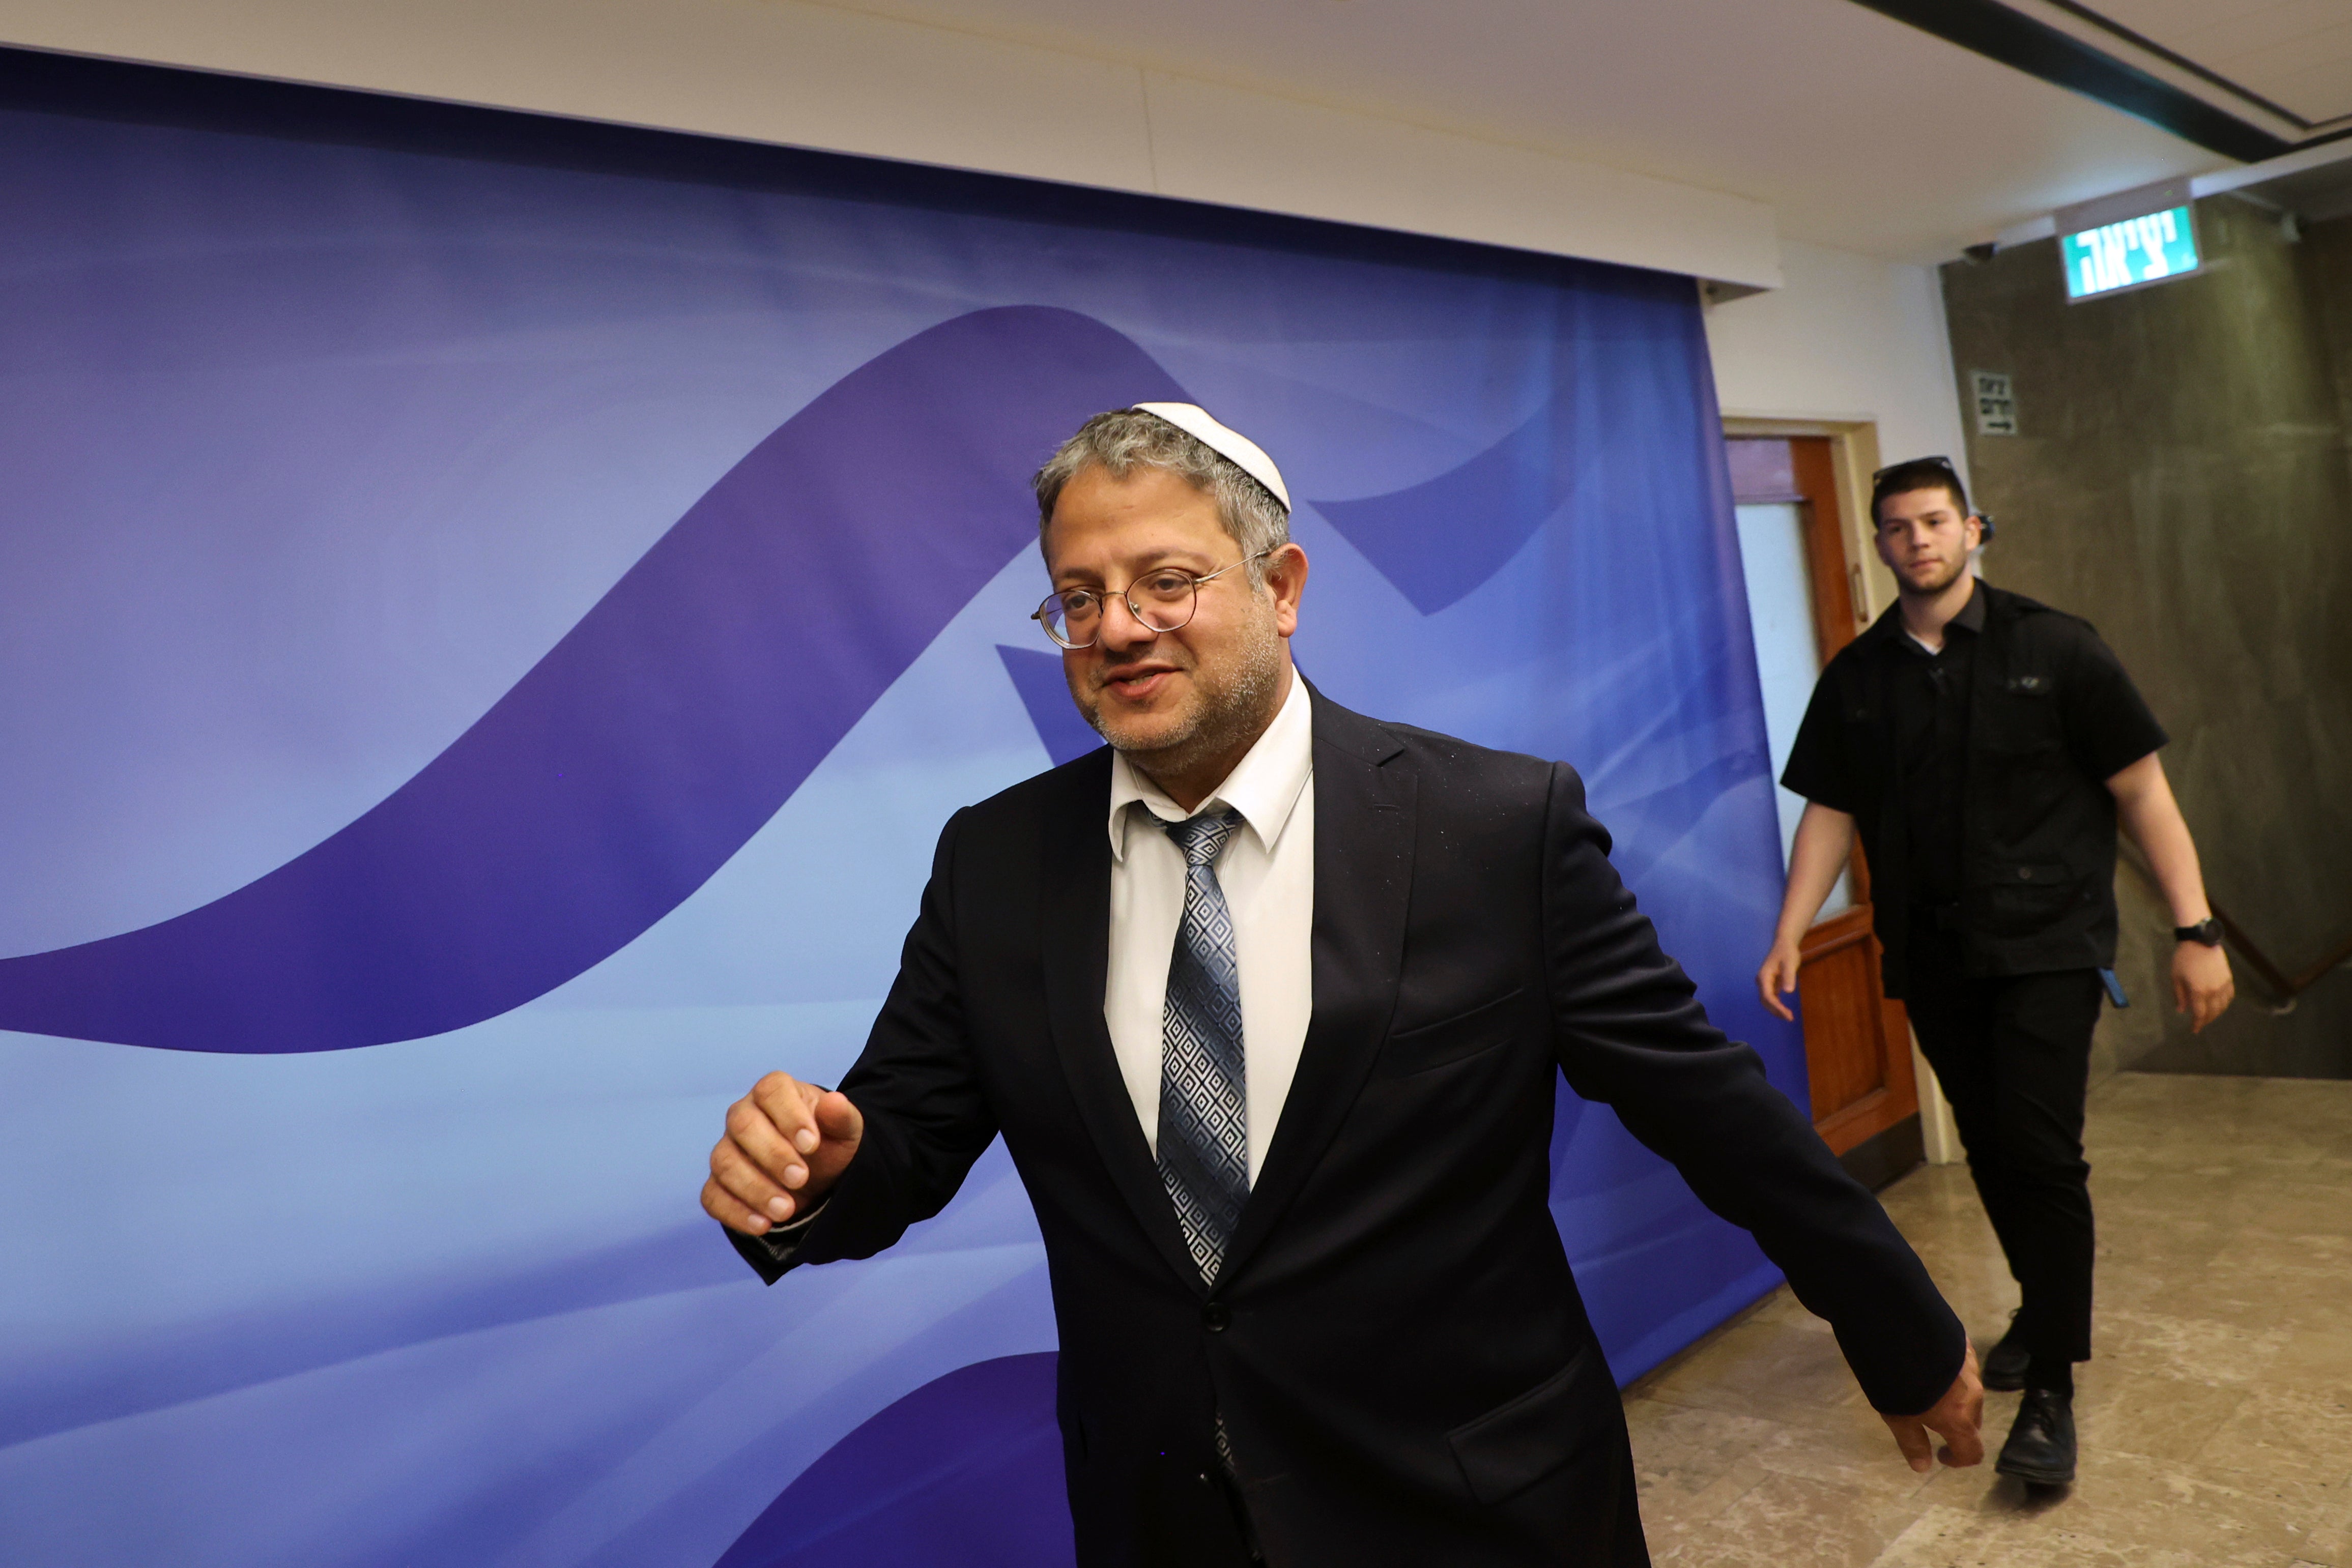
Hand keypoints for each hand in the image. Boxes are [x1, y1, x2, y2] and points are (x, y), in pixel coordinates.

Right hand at [701, 1072, 864, 1236]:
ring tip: (786, 1210)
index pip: (772, 1091)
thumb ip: (841, 1118)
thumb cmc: (826, 1145)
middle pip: (743, 1125)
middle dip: (773, 1155)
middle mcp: (743, 1116)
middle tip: (801, 1178)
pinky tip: (763, 1224)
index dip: (789, 1115)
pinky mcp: (718, 1183)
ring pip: (725, 1162)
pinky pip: (713, 1196)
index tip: (812, 1144)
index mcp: (775, 1093)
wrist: (816, 1176)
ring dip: (755, 1188)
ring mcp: (727, 1149)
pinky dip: (736, 1212)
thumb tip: (835, 1102)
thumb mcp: (844, 1133)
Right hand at [1756, 938, 1804, 1022]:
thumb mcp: (1790, 963)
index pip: (1768, 996)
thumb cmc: (1787, 952)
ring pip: (1766, 1000)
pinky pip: (1770, 997)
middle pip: (1765, 1001)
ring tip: (1788, 1016)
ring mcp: (1764, 983)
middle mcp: (1761, 981)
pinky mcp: (1769, 983)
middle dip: (1776, 1010)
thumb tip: (1788, 991)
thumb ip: (1788, 977)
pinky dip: (1776, 1004)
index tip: (1788, 1015)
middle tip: (1790, 1018)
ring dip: (1776, 1009)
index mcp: (1764, 977)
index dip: (1777, 1007)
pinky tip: (1784, 1009)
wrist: (1783, 944)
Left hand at [1882, 1341, 1983, 1473]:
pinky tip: (1928, 1364)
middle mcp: (1974, 1394)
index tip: (1941, 1455)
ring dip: (1954, 1398)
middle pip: (1972, 1421)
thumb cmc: (1895, 1379)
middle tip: (1929, 1420)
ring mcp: (1971, 1367)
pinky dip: (1951, 1374)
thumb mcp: (1897, 1417)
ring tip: (1925, 1388)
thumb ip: (1912, 1443)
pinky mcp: (1963, 1344)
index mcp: (1961, 1419)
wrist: (1900, 1328)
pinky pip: (1962, 1368)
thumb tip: (1922, 1467)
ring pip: (1969, 1393)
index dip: (1958, 1460)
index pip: (1973, 1451)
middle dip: (1955, 1427)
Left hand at [2173, 941, 2233, 1031]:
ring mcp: (2223, 985)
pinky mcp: (2229, 978)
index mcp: (2198, 991)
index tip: (2194, 1030)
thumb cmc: (2184, 958)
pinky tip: (2219, 1004)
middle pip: (2212, 1012)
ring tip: (2208, 1015)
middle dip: (2206, 1020)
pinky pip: (2230, 996)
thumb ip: (2179, 996)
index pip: (2200, 1014)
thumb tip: (2181, 1010)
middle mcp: (2213, 991)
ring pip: (2223, 1006)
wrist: (2200, 941)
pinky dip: (2225, 1003)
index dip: (2197, 1024)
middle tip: (2200, 1023)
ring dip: (2216, 1013)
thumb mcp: (2176, 977)